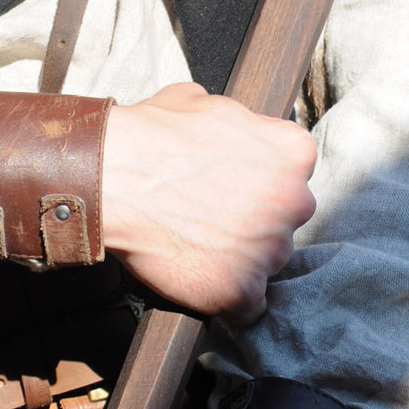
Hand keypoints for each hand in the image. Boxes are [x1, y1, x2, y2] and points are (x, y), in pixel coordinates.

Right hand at [100, 83, 315, 320]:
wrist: (114, 178)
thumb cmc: (151, 139)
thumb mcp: (201, 102)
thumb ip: (234, 121)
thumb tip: (228, 125)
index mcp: (293, 153)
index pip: (293, 174)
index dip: (262, 181)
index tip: (236, 186)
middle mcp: (294, 201)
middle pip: (286, 218)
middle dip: (257, 220)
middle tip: (215, 217)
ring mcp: (270, 250)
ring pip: (268, 261)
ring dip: (242, 258)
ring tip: (199, 245)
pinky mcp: (242, 291)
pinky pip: (248, 306)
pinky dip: (228, 298)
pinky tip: (202, 279)